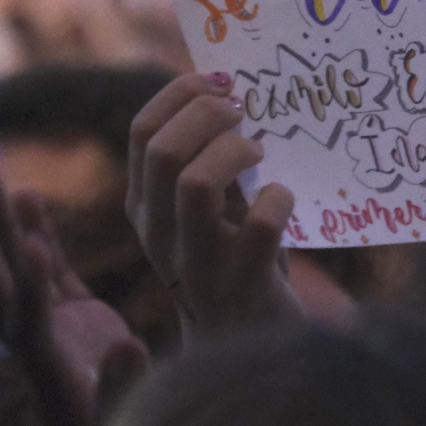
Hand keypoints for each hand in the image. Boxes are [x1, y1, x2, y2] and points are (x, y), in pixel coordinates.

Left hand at [0, 170, 148, 425]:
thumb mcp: (135, 425)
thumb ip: (126, 387)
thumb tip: (127, 348)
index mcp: (51, 372)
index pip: (28, 323)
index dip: (26, 288)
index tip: (28, 246)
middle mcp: (38, 347)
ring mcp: (54, 331)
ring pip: (15, 270)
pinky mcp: (75, 324)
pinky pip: (47, 273)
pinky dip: (35, 237)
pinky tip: (27, 198)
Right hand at [126, 72, 300, 336]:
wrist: (248, 345)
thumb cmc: (239, 256)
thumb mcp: (213, 207)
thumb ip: (213, 159)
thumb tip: (235, 89)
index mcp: (144, 205)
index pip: (141, 130)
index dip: (182, 93)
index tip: (222, 81)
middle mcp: (157, 234)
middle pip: (164, 149)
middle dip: (210, 113)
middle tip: (245, 112)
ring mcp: (195, 264)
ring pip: (195, 183)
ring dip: (236, 152)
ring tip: (260, 153)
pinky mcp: (240, 285)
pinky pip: (260, 224)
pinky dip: (279, 199)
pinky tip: (284, 199)